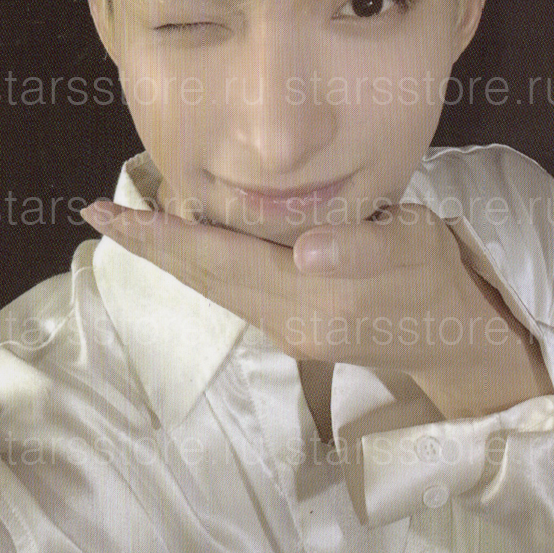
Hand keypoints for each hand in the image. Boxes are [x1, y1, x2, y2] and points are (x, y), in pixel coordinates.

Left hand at [80, 200, 553, 418]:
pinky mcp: (292, 334)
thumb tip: (306, 250)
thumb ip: (363, 249)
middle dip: (149, 246)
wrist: (455, 338)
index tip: (111, 215)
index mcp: (313, 298)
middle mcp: (287, 322)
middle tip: (98, 215)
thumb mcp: (415, 249)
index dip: (164, 236)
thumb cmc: (436, 277)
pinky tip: (185, 247)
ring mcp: (287, 333)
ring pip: (214, 289)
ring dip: (169, 258)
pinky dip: (200, 268)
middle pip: (204, 278)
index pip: (220, 260)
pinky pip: (233, 295)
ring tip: (129, 227)